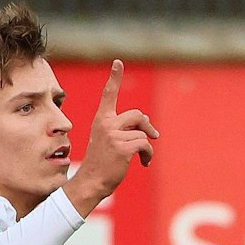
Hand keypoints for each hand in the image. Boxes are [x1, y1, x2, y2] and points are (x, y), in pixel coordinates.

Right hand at [65, 60, 159, 217]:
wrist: (91, 182)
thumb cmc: (101, 163)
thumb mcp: (108, 141)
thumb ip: (123, 129)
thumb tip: (149, 127)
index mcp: (101, 120)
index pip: (108, 95)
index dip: (115, 77)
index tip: (118, 62)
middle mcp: (106, 124)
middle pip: (138, 115)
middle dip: (147, 126)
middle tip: (153, 135)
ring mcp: (114, 136)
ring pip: (143, 133)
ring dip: (147, 145)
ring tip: (143, 157)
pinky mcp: (123, 148)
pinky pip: (145, 145)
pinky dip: (148, 155)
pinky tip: (144, 163)